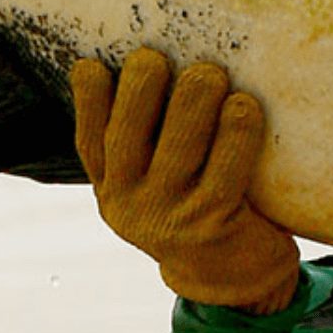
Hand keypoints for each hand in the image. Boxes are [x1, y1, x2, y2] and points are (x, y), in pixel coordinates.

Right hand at [70, 48, 299, 314]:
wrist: (236, 277)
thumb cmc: (200, 203)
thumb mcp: (160, 178)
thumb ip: (149, 134)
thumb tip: (157, 56)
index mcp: (112, 185)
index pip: (89, 140)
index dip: (88, 100)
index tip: (95, 64)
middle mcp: (129, 203)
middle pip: (126, 136)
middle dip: (141, 90)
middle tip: (158, 56)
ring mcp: (168, 218)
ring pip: (175, 148)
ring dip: (191, 102)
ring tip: (209, 72)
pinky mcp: (211, 227)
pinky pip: (223, 172)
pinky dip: (235, 134)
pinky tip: (243, 105)